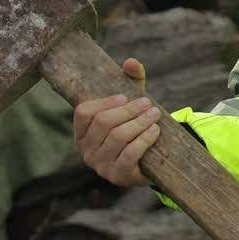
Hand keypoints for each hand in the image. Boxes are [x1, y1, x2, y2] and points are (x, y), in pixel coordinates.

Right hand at [73, 57, 161, 186]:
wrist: (151, 158)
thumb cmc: (136, 125)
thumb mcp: (133, 102)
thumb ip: (132, 79)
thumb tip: (131, 62)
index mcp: (82, 133)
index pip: (83, 112)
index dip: (104, 102)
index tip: (124, 97)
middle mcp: (87, 151)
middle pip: (104, 123)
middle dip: (129, 110)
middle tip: (148, 103)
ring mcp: (101, 166)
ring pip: (118, 137)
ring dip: (140, 122)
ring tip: (155, 114)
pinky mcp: (119, 176)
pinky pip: (129, 154)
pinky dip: (144, 139)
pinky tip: (155, 131)